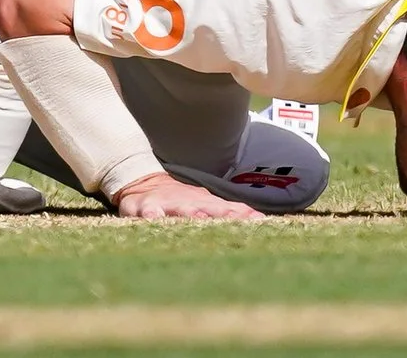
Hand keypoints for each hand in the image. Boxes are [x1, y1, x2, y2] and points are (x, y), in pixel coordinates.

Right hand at [108, 171, 263, 219]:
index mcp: (207, 204)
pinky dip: (152, 214)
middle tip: (237, 221)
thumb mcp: (208, 204)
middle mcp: (190, 202)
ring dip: (191, 212)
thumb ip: (233, 212)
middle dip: (223, 214)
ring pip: (181, 207)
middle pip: (209, 207)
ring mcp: (168, 203)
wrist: (144, 183)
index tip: (260, 223)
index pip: (230, 210)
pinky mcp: (145, 206)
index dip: (244, 216)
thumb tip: (262, 219)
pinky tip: (155, 218)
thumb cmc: (183, 200)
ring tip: (200, 218)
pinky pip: (148, 210)